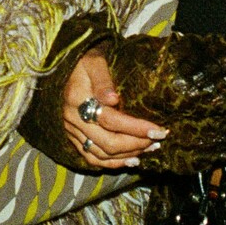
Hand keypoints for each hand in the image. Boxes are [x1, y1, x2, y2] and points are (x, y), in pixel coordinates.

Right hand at [63, 49, 167, 170]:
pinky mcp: (74, 137)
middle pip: (107, 142)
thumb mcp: (95, 62)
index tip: (158, 130)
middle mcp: (73, 119)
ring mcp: (72, 131)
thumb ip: (103, 80)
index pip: (110, 120)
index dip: (135, 128)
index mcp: (77, 99)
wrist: (68, 65)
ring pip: (101, 154)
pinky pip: (92, 158)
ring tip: (150, 149)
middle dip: (136, 144)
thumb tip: (113, 99)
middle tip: (158, 140)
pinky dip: (112, 163)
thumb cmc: (86, 61)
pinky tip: (131, 160)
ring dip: (128, 155)